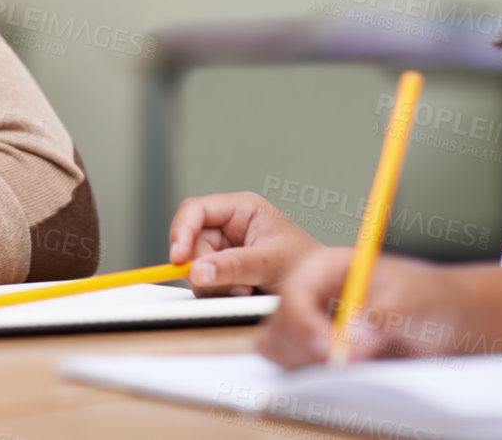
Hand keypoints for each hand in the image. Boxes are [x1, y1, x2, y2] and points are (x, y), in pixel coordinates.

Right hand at [168, 192, 321, 295]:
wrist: (323, 292)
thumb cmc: (306, 268)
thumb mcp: (270, 263)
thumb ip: (233, 266)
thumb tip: (196, 271)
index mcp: (242, 209)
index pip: (196, 210)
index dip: (181, 231)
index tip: (178, 259)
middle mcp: (230, 226)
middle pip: (192, 242)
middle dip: (204, 266)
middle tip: (230, 285)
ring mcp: (226, 249)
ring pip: (196, 265)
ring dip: (215, 283)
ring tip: (246, 289)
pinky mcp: (225, 270)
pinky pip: (206, 281)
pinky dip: (220, 292)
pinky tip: (244, 293)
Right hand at [256, 246, 470, 367]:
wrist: (445, 319)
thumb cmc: (430, 297)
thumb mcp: (413, 300)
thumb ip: (382, 316)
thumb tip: (351, 337)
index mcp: (328, 268)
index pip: (295, 293)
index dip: (305, 324)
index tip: (331, 350)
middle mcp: (312, 294)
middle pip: (279, 323)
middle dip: (303, 347)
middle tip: (340, 363)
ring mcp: (311, 323)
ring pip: (279, 346)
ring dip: (304, 362)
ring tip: (347, 365)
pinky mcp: (315, 351)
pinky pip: (292, 365)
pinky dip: (307, 374)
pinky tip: (341, 372)